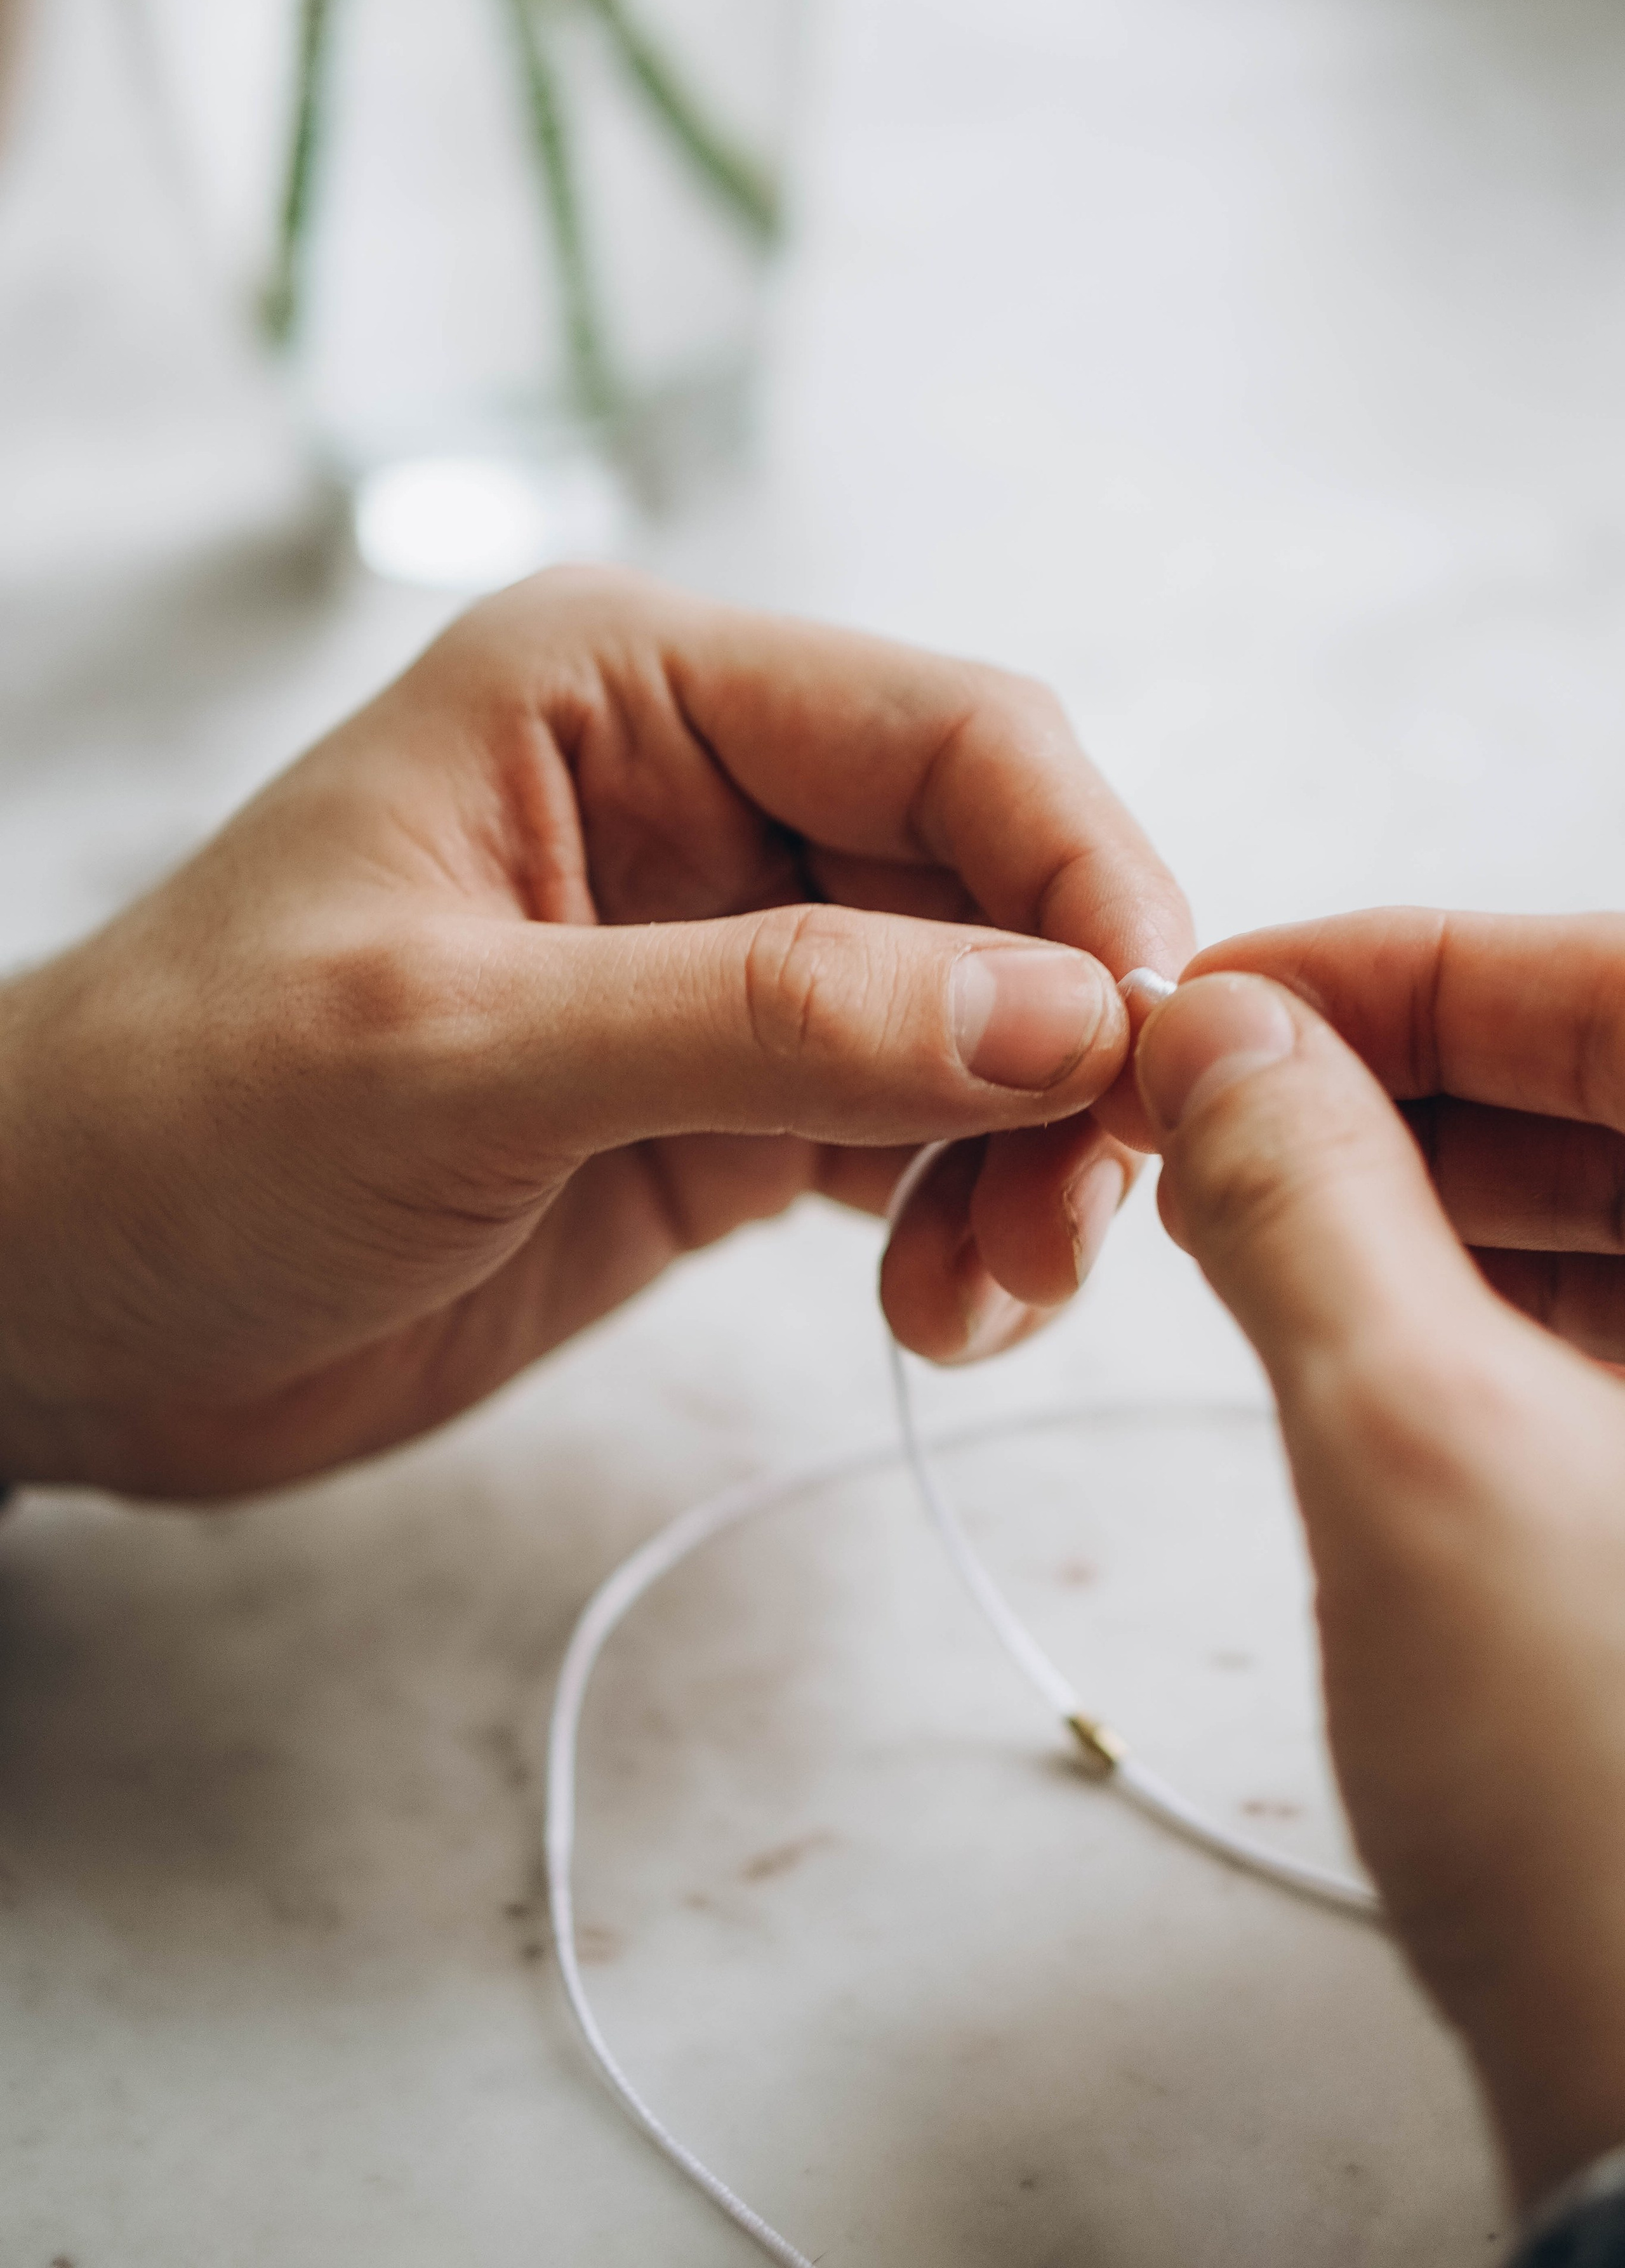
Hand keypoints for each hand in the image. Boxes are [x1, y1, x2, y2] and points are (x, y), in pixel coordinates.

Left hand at [0, 569, 1189, 1498]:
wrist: (60, 1300)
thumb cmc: (180, 1124)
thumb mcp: (457, 1048)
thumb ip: (765, 1019)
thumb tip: (1063, 1014)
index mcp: (625, 690)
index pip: (951, 731)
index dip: (1082, 873)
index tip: (1149, 1043)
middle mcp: (697, 801)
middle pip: (994, 883)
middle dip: (1066, 1048)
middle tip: (1071, 1226)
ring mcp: (719, 961)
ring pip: (980, 1023)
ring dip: (1029, 1154)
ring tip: (987, 1300)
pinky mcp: (722, 1108)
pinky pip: (915, 1135)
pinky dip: (966, 1218)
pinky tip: (941, 1312)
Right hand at [1135, 915, 1624, 2208]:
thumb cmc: (1612, 1822)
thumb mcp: (1415, 1449)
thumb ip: (1309, 1200)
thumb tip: (1221, 1038)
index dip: (1423, 967)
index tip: (1238, 982)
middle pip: (1622, 1102)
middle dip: (1401, 1082)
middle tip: (1205, 1095)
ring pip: (1613, 1218)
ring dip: (1423, 1189)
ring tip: (1237, 1197)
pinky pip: (1609, 1333)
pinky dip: (1468, 1296)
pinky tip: (1331, 1300)